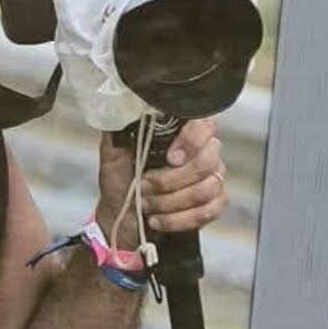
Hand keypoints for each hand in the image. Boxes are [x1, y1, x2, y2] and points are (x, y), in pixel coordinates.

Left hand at [96, 117, 226, 246]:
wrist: (120, 213)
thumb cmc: (121, 179)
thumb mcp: (113, 152)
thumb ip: (120, 129)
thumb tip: (125, 108)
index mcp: (183, 132)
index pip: (205, 124)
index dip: (192, 140)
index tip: (170, 158)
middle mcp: (204, 151)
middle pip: (206, 162)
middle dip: (169, 181)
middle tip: (143, 186)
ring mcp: (213, 178)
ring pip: (206, 189)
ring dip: (169, 202)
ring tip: (145, 204)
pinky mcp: (214, 204)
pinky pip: (208, 211)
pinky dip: (178, 219)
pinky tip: (157, 220)